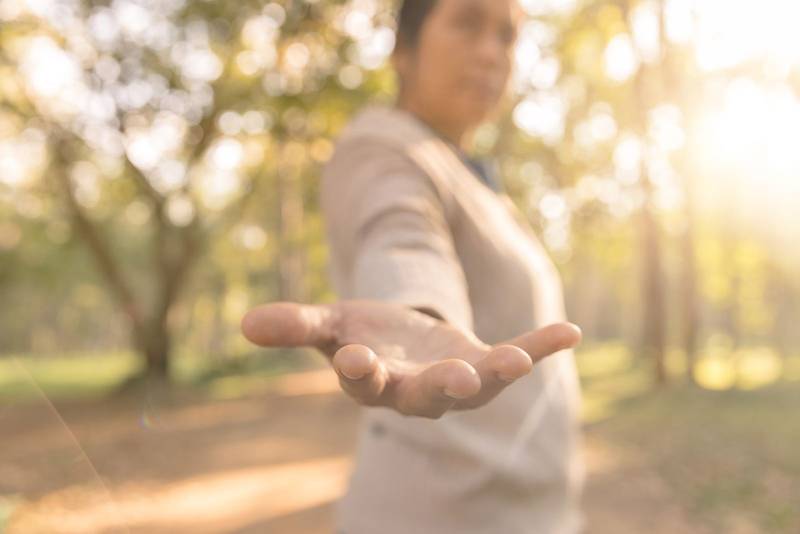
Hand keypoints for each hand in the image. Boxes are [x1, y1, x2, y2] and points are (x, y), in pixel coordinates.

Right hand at [241, 300, 580, 418]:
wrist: (401, 340)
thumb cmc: (363, 335)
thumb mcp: (330, 323)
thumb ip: (295, 325)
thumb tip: (246, 323)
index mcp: (374, 381)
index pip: (365, 381)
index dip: (361, 369)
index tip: (356, 356)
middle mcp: (416, 389)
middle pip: (428, 396)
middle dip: (441, 386)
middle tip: (456, 378)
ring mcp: (455, 378)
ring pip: (476, 386)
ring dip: (497, 373)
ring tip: (518, 361)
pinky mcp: (484, 362)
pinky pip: (515, 355)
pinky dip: (541, 346)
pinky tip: (571, 331)